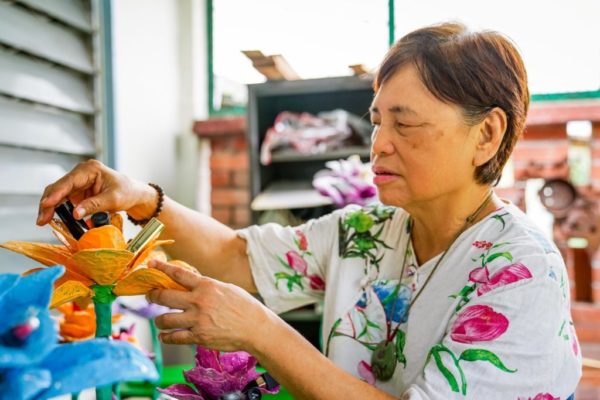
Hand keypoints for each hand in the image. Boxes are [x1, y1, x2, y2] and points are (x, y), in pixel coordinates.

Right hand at [37, 159, 154, 224]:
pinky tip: (53, 219)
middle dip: (48, 203)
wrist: (133, 194)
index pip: (68, 181)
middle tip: (41, 220)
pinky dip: (58, 210)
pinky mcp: (77, 192)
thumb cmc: (127, 192)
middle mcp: (81, 173)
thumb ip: (94, 205)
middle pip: (58, 187)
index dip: (56, 194)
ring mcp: (78, 182)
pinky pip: (64, 200)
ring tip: (43, 221)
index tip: (46, 205)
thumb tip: (75, 213)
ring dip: (50, 208)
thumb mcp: (113, 199)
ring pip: (58, 194)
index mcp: (90, 169)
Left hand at [147, 260, 271, 351]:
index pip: (178, 274)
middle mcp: (199, 301)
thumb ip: (207, 287)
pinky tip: (165, 336)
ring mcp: (197, 320)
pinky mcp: (198, 337)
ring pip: (165, 319)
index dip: (162, 269)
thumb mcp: (226, 289)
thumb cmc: (244, 306)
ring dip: (158, 320)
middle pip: (165, 296)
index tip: (150, 265)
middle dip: (153, 296)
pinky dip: (166, 337)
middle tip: (150, 296)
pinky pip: (174, 337)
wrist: (255, 327)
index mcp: (206, 286)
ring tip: (159, 320)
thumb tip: (192, 284)